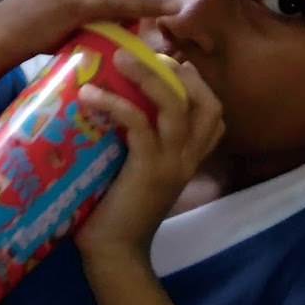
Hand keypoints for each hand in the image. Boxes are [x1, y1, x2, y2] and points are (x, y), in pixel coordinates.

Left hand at [75, 53, 222, 262]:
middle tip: (147, 53)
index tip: (169, 61)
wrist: (113, 251)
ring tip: (119, 57)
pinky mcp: (148, 170)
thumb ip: (136, 136)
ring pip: (176, 108)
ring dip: (148, 77)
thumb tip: (111, 93)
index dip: (197, 83)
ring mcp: (171, 164)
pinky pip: (140, 126)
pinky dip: (116, 105)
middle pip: (207, 104)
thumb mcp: (135, 165)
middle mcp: (187, 158)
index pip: (214, 113)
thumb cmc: (115, 204)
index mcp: (188, 157)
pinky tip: (90, 95)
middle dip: (181, 72)